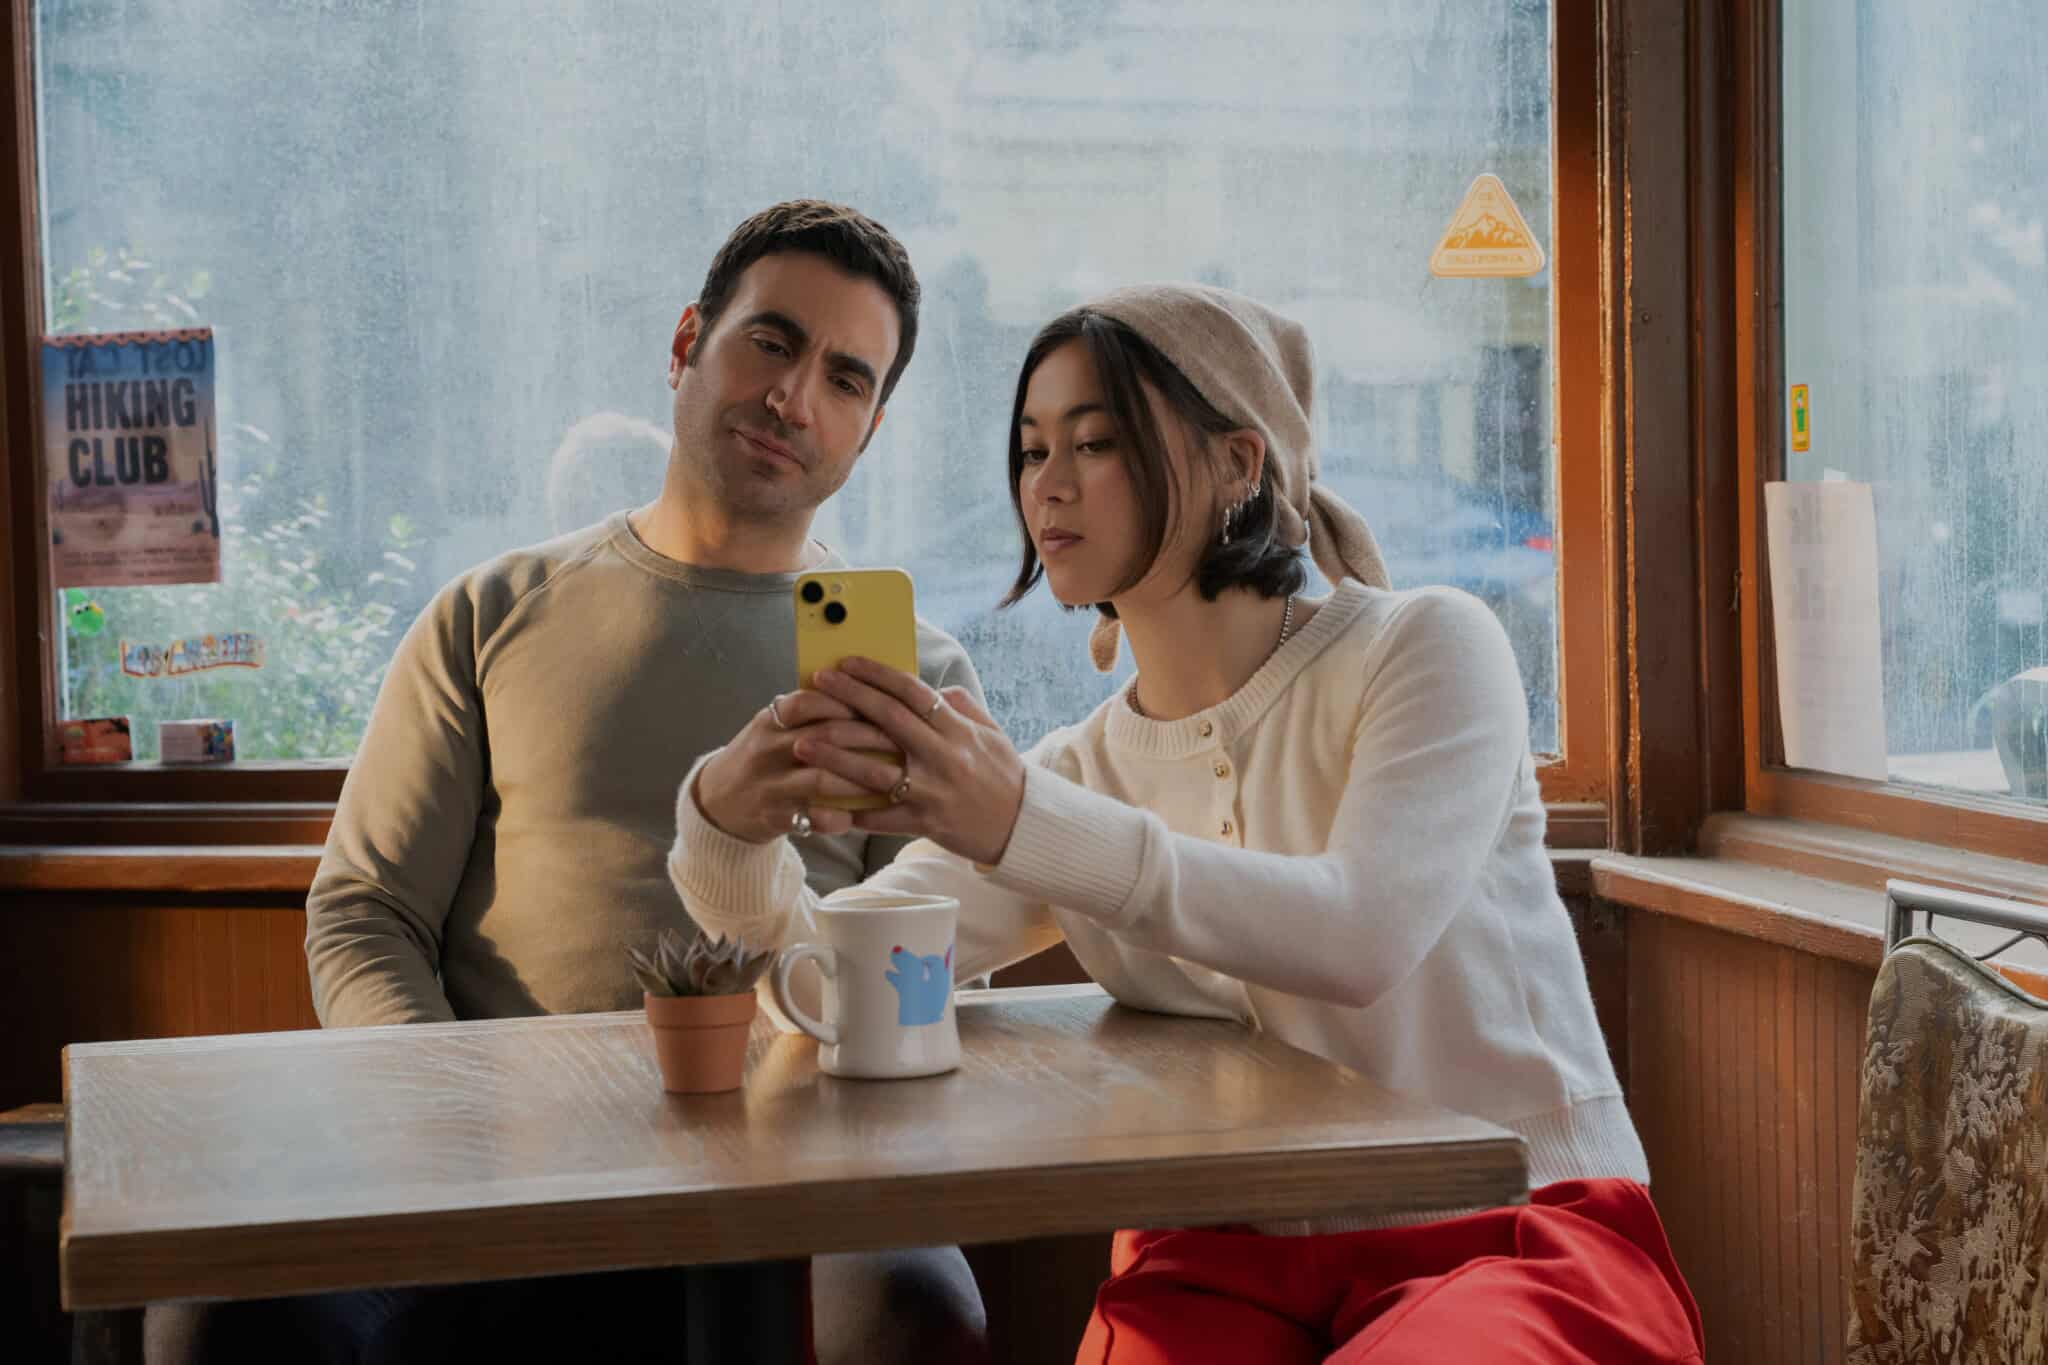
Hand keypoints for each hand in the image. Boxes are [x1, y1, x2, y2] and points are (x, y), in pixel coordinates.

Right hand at [692, 687, 899, 843]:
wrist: (718, 801)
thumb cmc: (762, 757)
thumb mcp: (774, 728)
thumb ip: (808, 714)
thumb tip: (864, 694)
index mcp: (769, 721)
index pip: (807, 701)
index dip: (844, 701)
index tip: (877, 704)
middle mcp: (767, 750)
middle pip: (824, 737)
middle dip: (867, 738)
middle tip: (900, 742)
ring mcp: (769, 785)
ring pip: (821, 779)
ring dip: (860, 778)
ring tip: (890, 779)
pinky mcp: (773, 817)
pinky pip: (811, 818)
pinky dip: (836, 817)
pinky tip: (856, 817)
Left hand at [792, 658, 1027, 867]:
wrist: (1022, 826)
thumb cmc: (1004, 775)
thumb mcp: (990, 732)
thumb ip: (959, 707)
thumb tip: (930, 688)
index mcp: (957, 730)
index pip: (912, 692)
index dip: (876, 674)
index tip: (847, 662)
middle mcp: (943, 757)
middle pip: (888, 721)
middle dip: (849, 698)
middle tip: (818, 684)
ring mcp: (932, 792)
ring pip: (874, 771)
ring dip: (834, 756)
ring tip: (802, 743)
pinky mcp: (924, 823)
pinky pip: (880, 818)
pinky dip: (850, 810)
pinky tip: (820, 801)